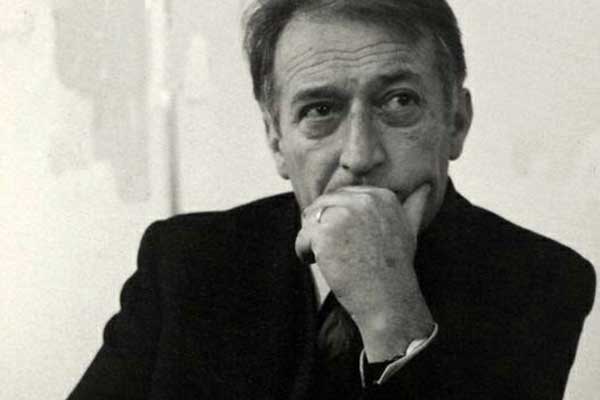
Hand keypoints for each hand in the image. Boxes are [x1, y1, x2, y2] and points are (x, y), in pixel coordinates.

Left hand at [296, 184, 433, 361]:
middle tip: (343, 254)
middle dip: (324, 229)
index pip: (342, 196)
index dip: (339, 220)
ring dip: (314, 242)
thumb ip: (414, 206)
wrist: (388, 300)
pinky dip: (306, 255)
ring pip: (310, 220)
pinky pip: (302, 238)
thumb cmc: (395, 269)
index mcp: (382, 196)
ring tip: (335, 260)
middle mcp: (363, 200)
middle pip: (323, 205)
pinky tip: (326, 267)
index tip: (353, 242)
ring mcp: (343, 214)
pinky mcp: (325, 232)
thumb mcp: (410, 230)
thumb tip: (425, 187)